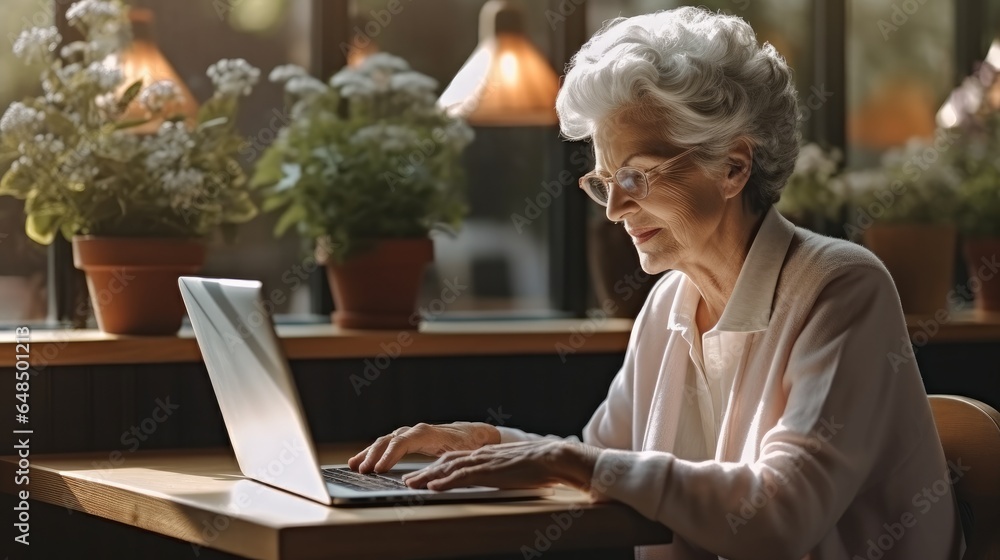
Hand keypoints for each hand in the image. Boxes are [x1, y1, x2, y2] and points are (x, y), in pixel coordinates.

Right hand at [348, 422, 499, 472]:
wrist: (472, 434)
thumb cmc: (468, 445)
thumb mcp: (462, 455)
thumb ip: (449, 462)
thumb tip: (440, 474)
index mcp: (428, 434)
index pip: (404, 441)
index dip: (391, 455)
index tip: (380, 469)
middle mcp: (415, 431)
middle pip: (390, 440)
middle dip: (374, 455)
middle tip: (362, 471)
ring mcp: (408, 434)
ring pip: (384, 441)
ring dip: (368, 453)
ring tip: (353, 466)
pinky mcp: (405, 440)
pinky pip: (385, 445)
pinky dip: (372, 453)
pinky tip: (359, 462)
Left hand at [400, 440, 601, 491]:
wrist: (554, 457)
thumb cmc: (540, 465)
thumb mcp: (514, 468)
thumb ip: (502, 472)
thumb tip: (498, 479)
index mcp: (487, 454)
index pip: (455, 459)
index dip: (436, 466)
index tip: (423, 474)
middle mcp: (482, 455)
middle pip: (446, 462)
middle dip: (424, 472)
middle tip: (407, 481)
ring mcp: (485, 462)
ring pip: (448, 468)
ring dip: (428, 477)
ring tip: (412, 485)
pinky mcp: (490, 472)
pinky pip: (462, 477)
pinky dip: (445, 481)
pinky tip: (433, 487)